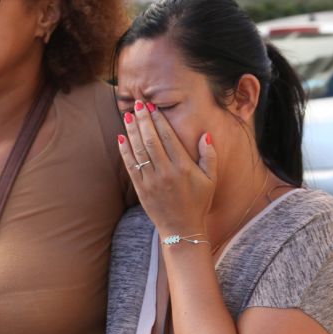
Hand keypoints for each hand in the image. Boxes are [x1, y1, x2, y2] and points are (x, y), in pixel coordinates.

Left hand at [116, 101, 215, 236]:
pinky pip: (131, 166)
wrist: (182, 229)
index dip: (159, 120)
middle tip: (138, 104)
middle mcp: (166, 172)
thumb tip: (205, 134)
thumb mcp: (211, 179)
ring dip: (132, 131)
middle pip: (151, 140)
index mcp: (183, 167)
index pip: (169, 137)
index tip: (153, 107)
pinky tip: (121, 137)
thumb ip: (209, 156)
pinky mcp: (141, 189)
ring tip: (128, 115)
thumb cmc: (198, 202)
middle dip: (143, 120)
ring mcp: (151, 180)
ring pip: (139, 150)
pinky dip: (125, 151)